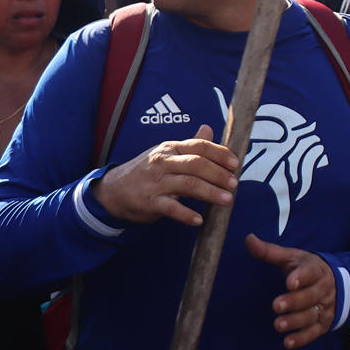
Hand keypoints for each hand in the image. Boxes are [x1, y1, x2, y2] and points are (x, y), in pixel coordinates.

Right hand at [95, 124, 238, 225]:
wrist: (113, 190)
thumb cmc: (146, 171)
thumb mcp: (166, 153)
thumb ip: (190, 144)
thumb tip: (208, 128)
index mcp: (170, 148)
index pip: (199, 146)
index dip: (219, 153)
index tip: (235, 163)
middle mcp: (163, 162)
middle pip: (196, 164)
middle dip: (218, 174)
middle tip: (234, 184)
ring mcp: (156, 182)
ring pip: (187, 184)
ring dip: (210, 193)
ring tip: (227, 200)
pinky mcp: (149, 202)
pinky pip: (170, 208)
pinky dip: (186, 214)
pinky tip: (199, 220)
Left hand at [246, 233, 335, 348]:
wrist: (337, 284)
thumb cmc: (306, 269)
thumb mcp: (291, 257)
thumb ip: (270, 251)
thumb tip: (249, 239)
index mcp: (315, 270)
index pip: (310, 272)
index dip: (301, 277)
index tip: (289, 282)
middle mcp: (322, 289)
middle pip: (310, 296)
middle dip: (294, 301)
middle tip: (277, 305)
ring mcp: (324, 307)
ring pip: (312, 315)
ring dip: (295, 321)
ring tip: (278, 325)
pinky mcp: (323, 323)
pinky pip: (314, 332)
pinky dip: (302, 338)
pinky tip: (288, 342)